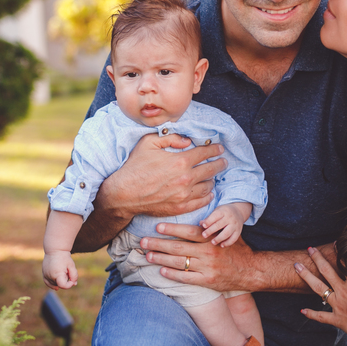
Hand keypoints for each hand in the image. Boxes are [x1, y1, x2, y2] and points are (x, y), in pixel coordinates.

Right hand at [42, 251, 77, 289]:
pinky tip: (57, 287)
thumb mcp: (72, 266)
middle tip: (67, 272)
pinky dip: (52, 285)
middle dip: (65, 281)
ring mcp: (45, 275)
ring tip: (61, 272)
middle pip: (59, 285)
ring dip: (59, 282)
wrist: (55, 250)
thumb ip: (74, 276)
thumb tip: (74, 284)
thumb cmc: (64, 257)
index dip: (69, 285)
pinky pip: (48, 283)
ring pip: (54, 284)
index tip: (72, 280)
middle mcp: (50, 276)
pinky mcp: (44, 274)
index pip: (63, 286)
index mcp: (57, 274)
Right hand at [98, 133, 226, 219]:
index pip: (205, 152)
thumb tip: (187, 141)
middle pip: (211, 169)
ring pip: (208, 186)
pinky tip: (208, 191)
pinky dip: (207, 195)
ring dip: (212, 179)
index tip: (219, 148)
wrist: (124, 194)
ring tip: (213, 176)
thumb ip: (170, 138)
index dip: (214, 149)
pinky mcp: (180, 207)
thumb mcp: (148, 143)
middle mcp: (186, 178)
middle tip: (223, 161)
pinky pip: (201, 201)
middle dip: (219, 163)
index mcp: (180, 161)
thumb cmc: (135, 167)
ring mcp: (184, 195)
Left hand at [140, 222, 256, 292]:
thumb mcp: (225, 235)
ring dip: (161, 259)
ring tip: (148, 255)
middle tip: (143, 241)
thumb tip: (194, 219)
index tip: (157, 227)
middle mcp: (208, 252)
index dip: (172, 229)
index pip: (188, 232)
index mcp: (211, 239)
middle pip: (179, 247)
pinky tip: (161, 272)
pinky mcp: (207, 281)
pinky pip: (186, 278)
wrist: (251, 271)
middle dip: (159, 244)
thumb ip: (210, 229)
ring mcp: (207, 268)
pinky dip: (173, 275)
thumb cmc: (236, 250)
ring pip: (179, 263)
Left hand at [199, 202, 249, 247]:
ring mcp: (235, 225)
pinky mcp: (238, 231)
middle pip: (220, 225)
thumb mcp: (217, 211)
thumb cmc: (223, 212)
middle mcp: (230, 218)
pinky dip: (228, 243)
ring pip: (227, 233)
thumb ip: (209, 218)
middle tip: (204, 235)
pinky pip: (234, 238)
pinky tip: (222, 245)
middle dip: (211, 231)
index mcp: (223, 211)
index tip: (203, 226)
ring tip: (212, 242)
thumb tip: (200, 223)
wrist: (239, 212)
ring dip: (219, 238)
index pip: (215, 216)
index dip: (209, 221)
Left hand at [295, 247, 346, 345]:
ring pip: (318, 288)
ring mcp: (338, 304)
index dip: (338, 252)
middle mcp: (343, 290)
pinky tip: (302, 311)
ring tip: (297, 266)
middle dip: (317, 258)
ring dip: (306, 276)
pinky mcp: (337, 319)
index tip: (332, 244)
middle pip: (326, 270)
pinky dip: (311, 314)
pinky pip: (321, 316)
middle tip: (310, 249)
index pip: (344, 263)